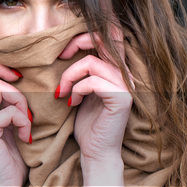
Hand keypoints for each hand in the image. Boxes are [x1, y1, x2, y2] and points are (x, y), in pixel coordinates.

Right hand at [0, 28, 31, 186]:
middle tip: (19, 79)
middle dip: (1, 70)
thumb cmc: (9, 160)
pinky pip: (7, 109)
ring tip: (26, 121)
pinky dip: (22, 120)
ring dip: (19, 100)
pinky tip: (26, 136)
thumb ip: (8, 106)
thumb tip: (20, 83)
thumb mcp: (8, 127)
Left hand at [55, 24, 132, 164]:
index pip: (109, 35)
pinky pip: (93, 82)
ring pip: (92, 62)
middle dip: (78, 42)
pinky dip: (77, 89)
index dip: (84, 35)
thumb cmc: (87, 123)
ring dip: (70, 75)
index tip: (62, 52)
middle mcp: (126, 74)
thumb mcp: (81, 90)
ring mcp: (126, 86)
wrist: (95, 152)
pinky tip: (72, 102)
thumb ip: (81, 70)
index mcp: (117, 69)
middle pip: (106, 38)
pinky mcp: (121, 98)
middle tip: (60, 56)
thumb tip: (64, 48)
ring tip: (62, 92)